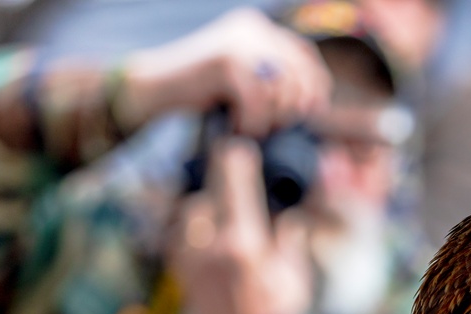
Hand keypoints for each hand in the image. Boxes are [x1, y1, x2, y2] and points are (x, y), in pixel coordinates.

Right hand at [120, 8, 331, 136]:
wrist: (155, 88)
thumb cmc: (200, 91)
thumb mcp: (242, 79)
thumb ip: (272, 79)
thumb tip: (314, 103)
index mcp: (257, 27)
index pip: (303, 54)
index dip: (316, 84)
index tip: (313, 111)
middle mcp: (251, 28)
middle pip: (297, 73)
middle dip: (293, 106)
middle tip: (276, 127)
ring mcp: (238, 42)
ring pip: (280, 89)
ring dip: (271, 118)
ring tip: (253, 128)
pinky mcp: (227, 61)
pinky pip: (258, 100)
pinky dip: (252, 121)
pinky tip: (239, 127)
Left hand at [167, 137, 312, 313]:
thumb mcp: (294, 276)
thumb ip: (289, 241)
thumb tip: (288, 218)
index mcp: (241, 242)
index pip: (231, 182)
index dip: (232, 160)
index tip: (235, 149)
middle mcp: (208, 250)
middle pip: (200, 202)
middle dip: (215, 198)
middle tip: (230, 197)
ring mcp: (189, 268)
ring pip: (186, 226)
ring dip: (200, 220)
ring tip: (221, 227)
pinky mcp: (181, 284)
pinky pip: (180, 249)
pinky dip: (192, 243)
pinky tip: (210, 250)